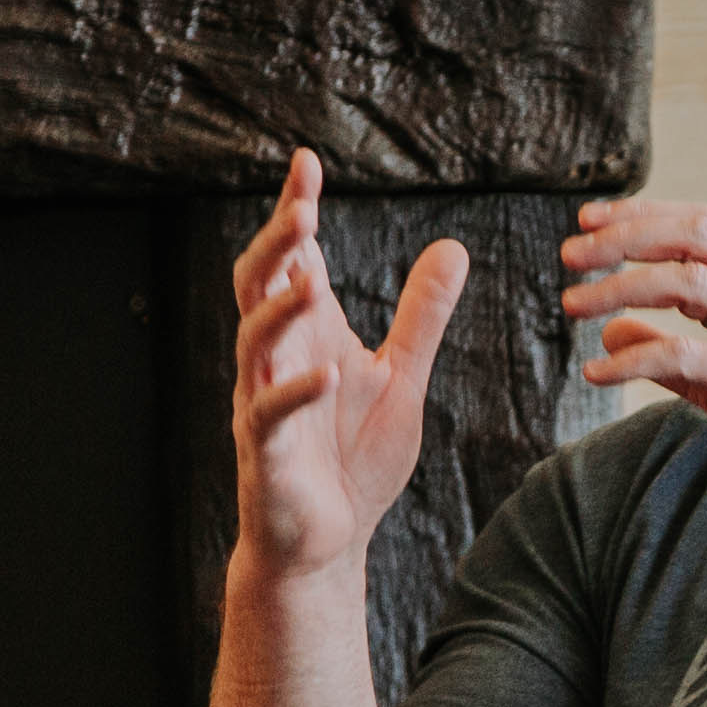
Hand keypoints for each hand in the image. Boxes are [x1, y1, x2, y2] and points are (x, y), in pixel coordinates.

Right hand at [231, 150, 472, 585]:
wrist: (325, 544)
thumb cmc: (353, 459)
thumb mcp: (402, 377)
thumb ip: (422, 316)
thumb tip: (452, 246)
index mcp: (306, 335)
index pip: (294, 260)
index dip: (294, 210)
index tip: (306, 162)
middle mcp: (276, 360)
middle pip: (257, 286)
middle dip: (275, 246)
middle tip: (302, 209)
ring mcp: (263, 404)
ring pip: (254, 343)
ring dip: (281, 309)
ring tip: (312, 279)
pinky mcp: (266, 453)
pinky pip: (270, 415)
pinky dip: (297, 391)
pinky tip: (327, 372)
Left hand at [560, 198, 706, 533]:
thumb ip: (670, 351)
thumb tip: (612, 329)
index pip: (702, 225)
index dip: (643, 215)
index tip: (591, 221)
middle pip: (695, 233)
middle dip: (626, 235)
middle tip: (571, 252)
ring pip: (688, 282)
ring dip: (620, 287)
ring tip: (573, 305)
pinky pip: (686, 358)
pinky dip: (632, 360)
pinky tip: (598, 373)